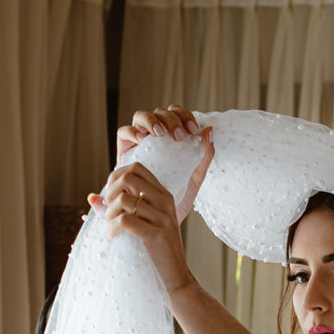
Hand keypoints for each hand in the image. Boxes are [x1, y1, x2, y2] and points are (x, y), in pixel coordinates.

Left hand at [91, 163, 195, 295]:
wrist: (175, 278)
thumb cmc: (155, 252)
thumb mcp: (141, 225)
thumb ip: (119, 209)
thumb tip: (91, 197)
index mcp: (163, 196)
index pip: (137, 169)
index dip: (116, 177)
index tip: (110, 196)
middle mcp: (165, 203)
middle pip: (129, 178)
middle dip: (110, 192)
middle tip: (108, 211)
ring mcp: (163, 218)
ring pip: (123, 200)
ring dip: (109, 214)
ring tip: (111, 227)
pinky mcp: (157, 235)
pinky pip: (124, 220)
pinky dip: (112, 228)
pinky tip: (114, 237)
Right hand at [114, 105, 214, 220]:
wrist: (156, 221)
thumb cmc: (175, 199)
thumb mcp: (195, 178)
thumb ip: (204, 156)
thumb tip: (210, 130)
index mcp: (172, 139)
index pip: (176, 115)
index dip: (184, 115)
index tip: (193, 130)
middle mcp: (154, 137)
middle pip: (160, 113)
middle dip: (170, 119)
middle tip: (178, 136)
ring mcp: (138, 143)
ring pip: (141, 117)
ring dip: (152, 120)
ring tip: (160, 134)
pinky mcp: (123, 152)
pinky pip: (123, 132)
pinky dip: (132, 131)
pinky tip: (142, 139)